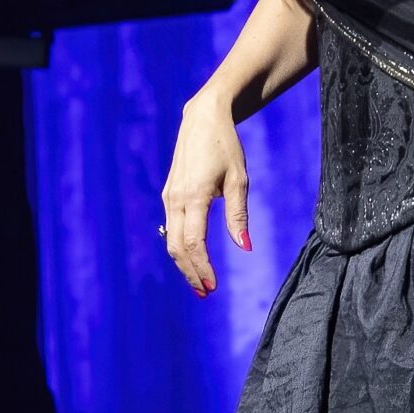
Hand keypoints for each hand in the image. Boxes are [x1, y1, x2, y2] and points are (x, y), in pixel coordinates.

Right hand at [160, 92, 251, 295]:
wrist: (203, 119)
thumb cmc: (225, 147)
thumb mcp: (239, 180)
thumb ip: (238, 215)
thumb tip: (245, 247)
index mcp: (193, 196)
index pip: (194, 243)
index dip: (202, 268)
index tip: (213, 287)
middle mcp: (175, 199)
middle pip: (177, 247)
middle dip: (190, 273)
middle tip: (206, 293)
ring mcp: (169, 197)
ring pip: (171, 239)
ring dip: (185, 263)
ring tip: (201, 281)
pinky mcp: (169, 194)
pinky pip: (172, 227)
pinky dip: (181, 246)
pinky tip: (194, 257)